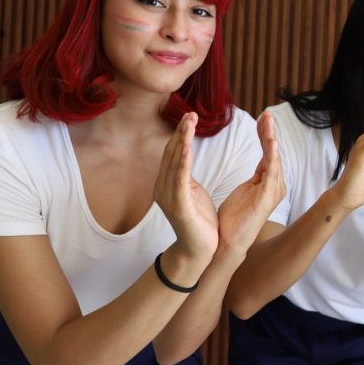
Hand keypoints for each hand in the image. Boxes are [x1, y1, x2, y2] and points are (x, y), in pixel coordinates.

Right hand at [154, 113, 218, 259]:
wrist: (199, 250)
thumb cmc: (199, 220)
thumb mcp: (193, 192)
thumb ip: (186, 175)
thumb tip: (184, 155)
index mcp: (169, 183)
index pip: (174, 153)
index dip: (180, 134)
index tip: (190, 116)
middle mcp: (164, 188)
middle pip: (172, 154)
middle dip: (181, 133)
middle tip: (190, 114)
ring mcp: (170, 197)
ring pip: (175, 164)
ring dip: (182, 142)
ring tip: (189, 124)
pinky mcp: (179, 207)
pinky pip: (180, 181)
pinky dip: (183, 164)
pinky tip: (187, 148)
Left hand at [215, 111, 287, 255]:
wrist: (227, 242)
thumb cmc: (234, 219)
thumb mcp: (245, 191)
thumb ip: (254, 177)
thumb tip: (259, 163)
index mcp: (268, 182)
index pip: (269, 152)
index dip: (266, 134)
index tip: (263, 117)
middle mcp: (275, 185)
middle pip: (274, 151)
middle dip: (270, 131)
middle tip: (267, 113)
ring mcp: (273, 191)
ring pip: (274, 158)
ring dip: (271, 138)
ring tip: (268, 121)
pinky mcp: (267, 197)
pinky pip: (271, 172)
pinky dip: (272, 156)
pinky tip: (271, 143)